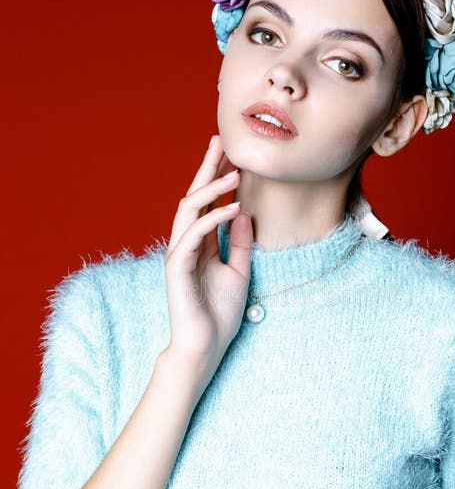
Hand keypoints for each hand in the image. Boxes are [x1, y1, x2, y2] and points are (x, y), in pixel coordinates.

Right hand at [163, 134, 252, 363]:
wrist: (205, 346)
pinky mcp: (176, 267)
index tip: (232, 153)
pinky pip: (194, 235)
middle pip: (194, 197)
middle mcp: (186, 243)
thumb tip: (244, 213)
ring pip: (189, 210)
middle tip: (221, 141)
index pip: (207, 203)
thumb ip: (240, 243)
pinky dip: (213, 218)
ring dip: (212, 189)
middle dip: (208, 168)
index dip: (217, 177)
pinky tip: (233, 207)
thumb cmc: (220, 314)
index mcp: (200, 244)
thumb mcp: (239, 272)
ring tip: (234, 172)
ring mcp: (179, 254)